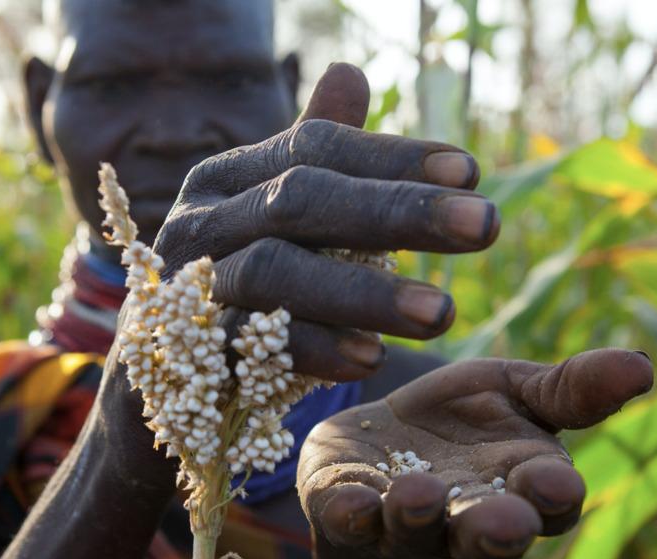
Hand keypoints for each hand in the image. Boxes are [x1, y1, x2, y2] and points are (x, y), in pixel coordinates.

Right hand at [151, 63, 499, 382]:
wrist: (169, 388)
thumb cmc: (245, 295)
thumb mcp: (282, 225)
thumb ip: (316, 160)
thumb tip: (351, 72)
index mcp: (228, 178)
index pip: (314, 148)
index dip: (393, 157)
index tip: (473, 172)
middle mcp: (200, 221)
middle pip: (299, 200)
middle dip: (397, 212)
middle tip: (487, 226)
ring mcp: (186, 287)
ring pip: (275, 272)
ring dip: (364, 292)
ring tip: (445, 312)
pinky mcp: (184, 354)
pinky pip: (250, 347)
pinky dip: (314, 350)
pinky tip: (373, 359)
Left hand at [297, 349, 653, 558]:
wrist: (380, 434)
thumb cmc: (464, 415)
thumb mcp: (518, 389)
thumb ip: (572, 389)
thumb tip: (643, 367)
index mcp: (520, 486)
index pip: (547, 502)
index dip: (552, 496)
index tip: (559, 484)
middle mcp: (465, 519)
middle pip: (486, 537)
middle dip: (494, 531)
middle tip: (504, 524)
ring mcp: (403, 524)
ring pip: (415, 535)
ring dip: (419, 519)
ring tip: (418, 496)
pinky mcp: (346, 512)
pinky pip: (348, 523)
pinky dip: (350, 516)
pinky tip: (352, 503)